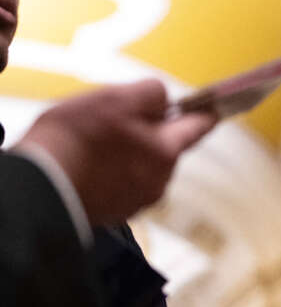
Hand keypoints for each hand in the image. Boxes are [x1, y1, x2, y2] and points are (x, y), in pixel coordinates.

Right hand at [16, 79, 216, 224]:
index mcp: (166, 152)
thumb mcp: (115, 99)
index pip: (196, 128)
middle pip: (164, 148)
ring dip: (128, 154)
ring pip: (142, 166)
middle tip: (113, 120)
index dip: (204, 114)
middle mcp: (160, 181)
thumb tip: (163, 101)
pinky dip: (111, 173)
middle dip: (148, 133)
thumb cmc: (75, 139)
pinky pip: (122, 185)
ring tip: (93, 144)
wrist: (41, 188)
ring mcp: (138, 200)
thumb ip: (150, 94)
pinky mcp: (116, 212)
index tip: (214, 109)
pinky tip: (87, 165)